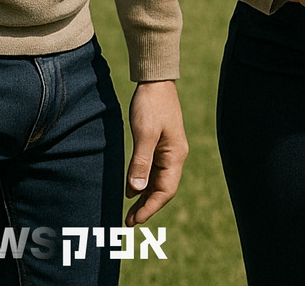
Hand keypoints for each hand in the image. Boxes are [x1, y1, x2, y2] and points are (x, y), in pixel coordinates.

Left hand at [124, 80, 187, 225]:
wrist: (155, 82)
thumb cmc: (151, 106)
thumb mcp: (145, 134)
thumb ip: (141, 162)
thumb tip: (136, 191)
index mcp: (175, 156)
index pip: (166, 190)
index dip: (151, 208)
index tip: (134, 220)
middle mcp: (174, 156)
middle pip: (163, 189)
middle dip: (147, 207)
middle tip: (128, 222)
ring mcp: (167, 151)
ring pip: (157, 182)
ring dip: (144, 198)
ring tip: (129, 213)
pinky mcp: (159, 145)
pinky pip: (152, 171)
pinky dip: (142, 184)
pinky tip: (131, 191)